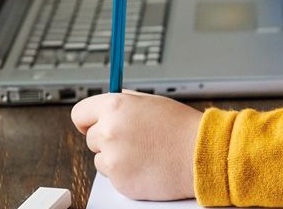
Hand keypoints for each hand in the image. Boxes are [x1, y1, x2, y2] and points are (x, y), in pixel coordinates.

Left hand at [70, 90, 202, 200]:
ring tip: (144, 153)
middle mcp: (109, 131)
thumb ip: (124, 102)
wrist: (202, 155)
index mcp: (115, 107)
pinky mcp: (120, 181)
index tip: (90, 125)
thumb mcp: (151, 102)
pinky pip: (112, 177)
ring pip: (100, 159)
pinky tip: (146, 166)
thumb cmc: (181, 128)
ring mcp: (113, 158)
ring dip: (116, 158)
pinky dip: (126, 174)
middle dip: (107, 139)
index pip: (80, 113)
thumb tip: (104, 106)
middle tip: (134, 140)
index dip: (87, 120)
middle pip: (90, 138)